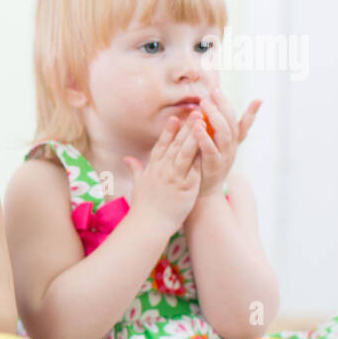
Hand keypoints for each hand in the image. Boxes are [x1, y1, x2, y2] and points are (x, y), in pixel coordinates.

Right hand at [123, 115, 201, 235]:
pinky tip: (210, 144)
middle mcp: (162, 170)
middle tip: (196, 112)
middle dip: (186, 128)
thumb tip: (127, 159)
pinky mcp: (186, 187)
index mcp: (152, 169)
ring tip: (204, 122)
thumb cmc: (143, 208)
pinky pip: (196, 168)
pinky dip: (202, 155)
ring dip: (195, 135)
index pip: (161, 146)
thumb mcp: (137, 185)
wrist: (148, 226)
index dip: (168, 132)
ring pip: (186, 152)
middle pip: (176, 145)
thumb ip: (135, 169)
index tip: (175, 118)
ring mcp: (174, 177)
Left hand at [194, 89, 260, 197]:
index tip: (216, 89)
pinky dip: (205, 137)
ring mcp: (224, 156)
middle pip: (230, 122)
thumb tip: (234, 110)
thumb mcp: (217, 145)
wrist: (204, 193)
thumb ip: (216, 129)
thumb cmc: (208, 165)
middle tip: (211, 93)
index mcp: (231, 141)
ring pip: (224, 134)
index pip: (234, 117)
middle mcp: (231, 147)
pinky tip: (197, 127)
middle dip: (222, 106)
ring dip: (215, 118)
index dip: (226, 103)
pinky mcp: (214, 166)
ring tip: (204, 105)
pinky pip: (211, 149)